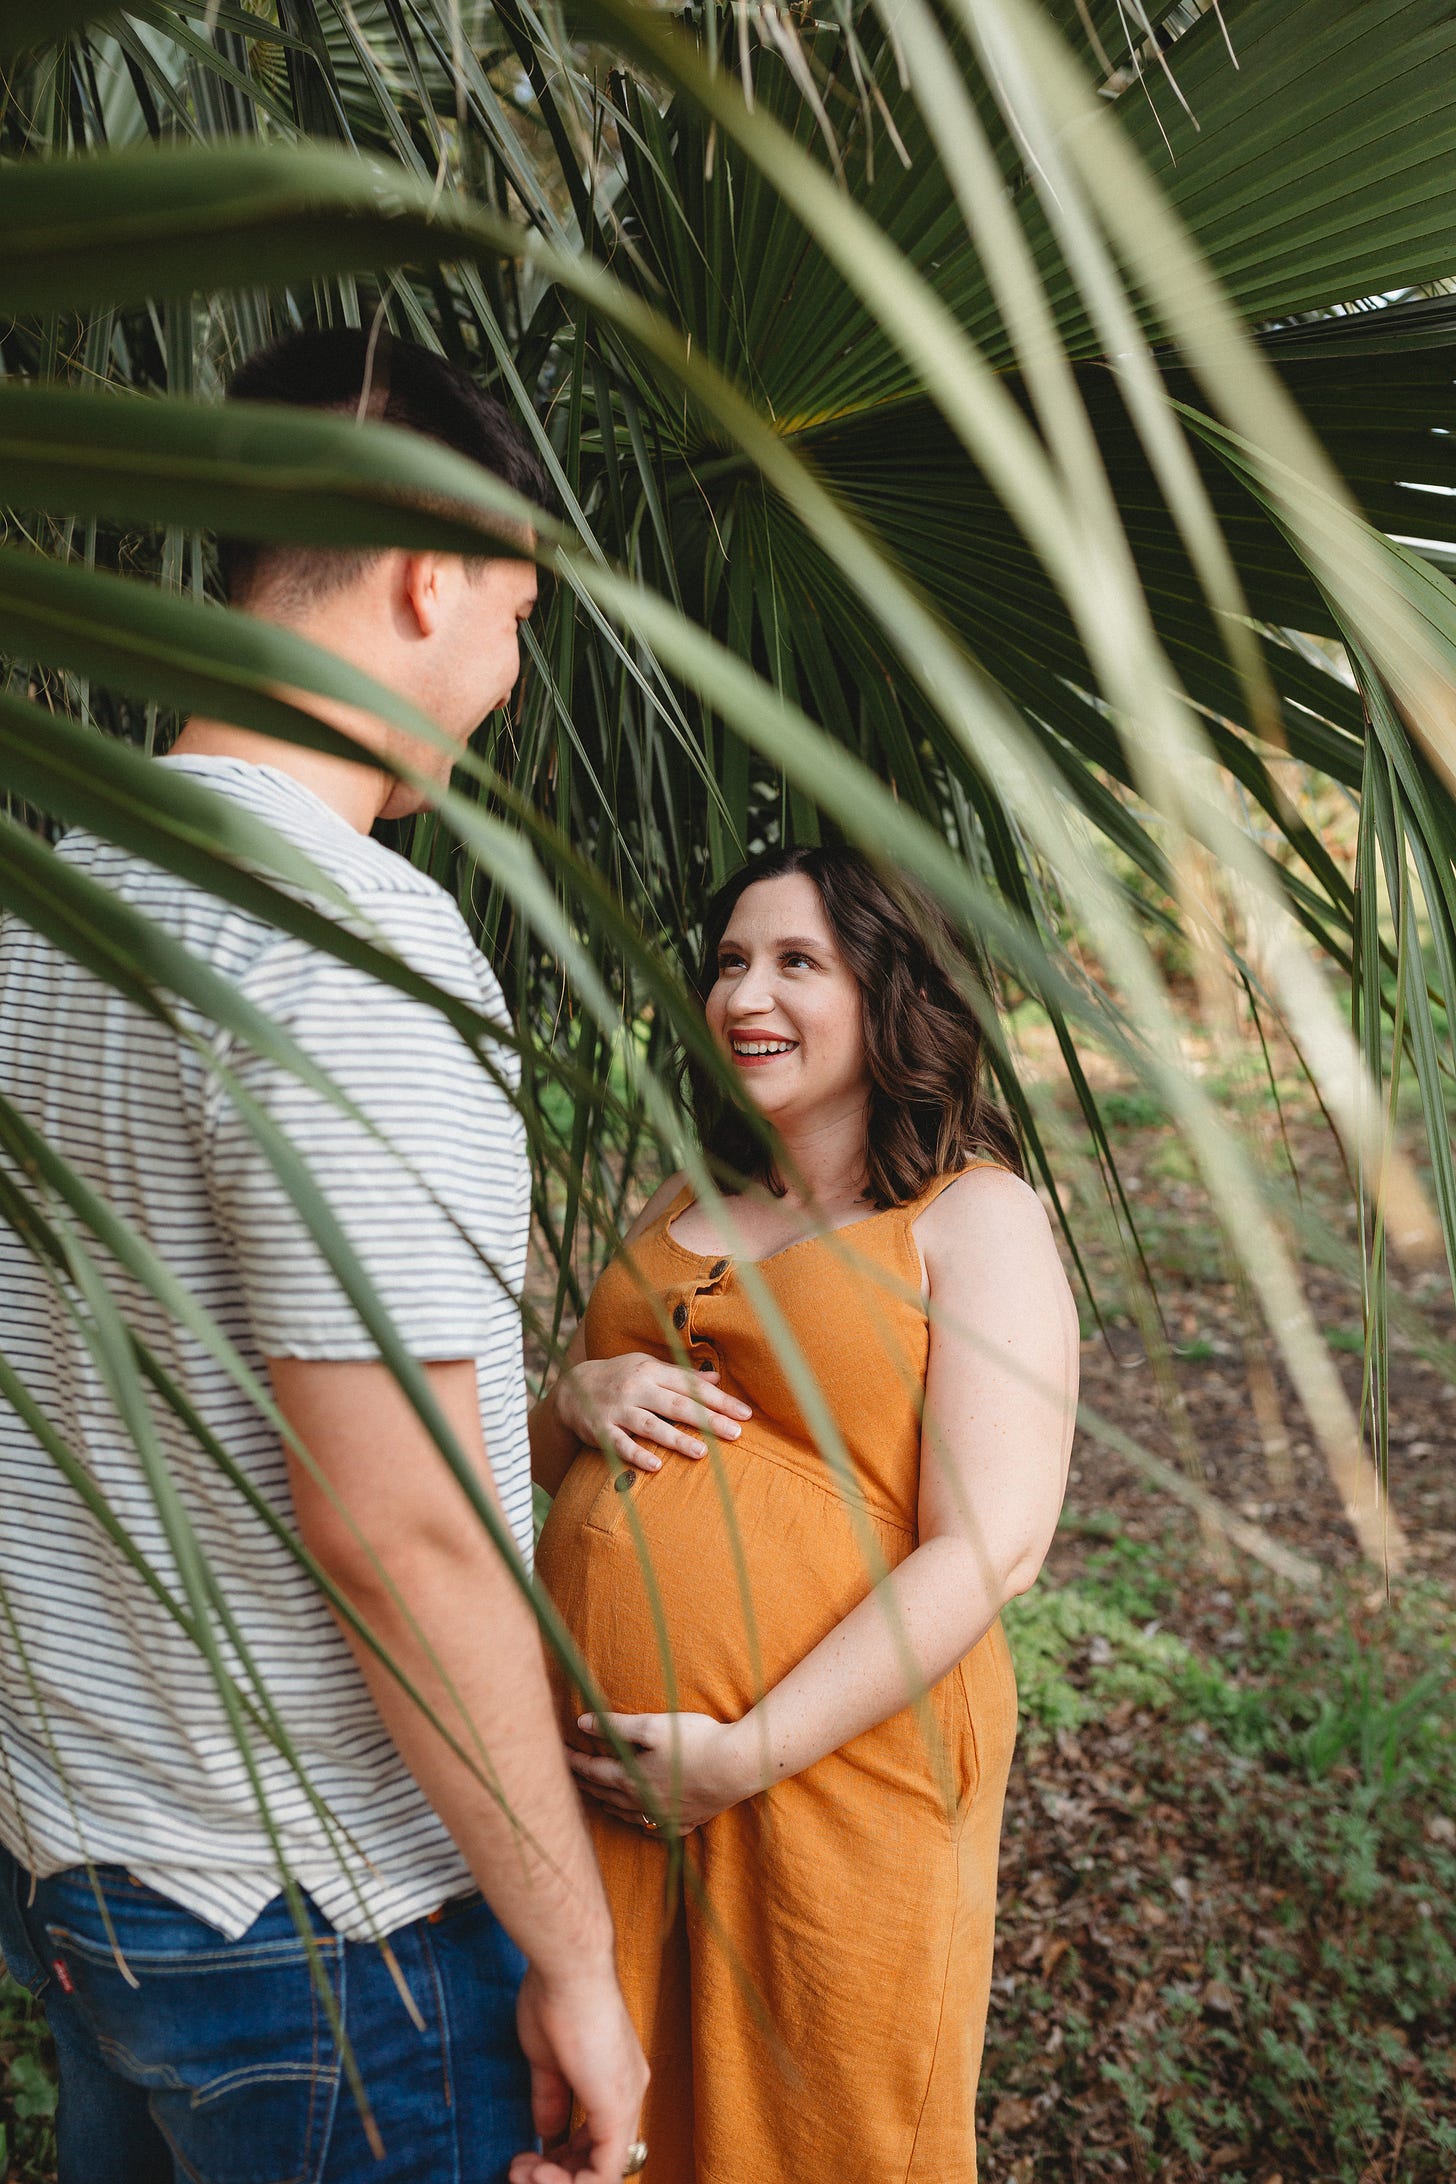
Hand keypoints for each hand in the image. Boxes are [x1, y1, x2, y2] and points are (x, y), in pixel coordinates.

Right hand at [509, 1959, 648, 2182]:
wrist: (567, 1971)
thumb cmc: (555, 1998)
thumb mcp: (547, 2059)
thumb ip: (551, 2098)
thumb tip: (546, 2133)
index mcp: (614, 2078)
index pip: (597, 2140)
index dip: (563, 2158)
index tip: (528, 2155)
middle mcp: (628, 2091)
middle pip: (600, 2160)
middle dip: (555, 2174)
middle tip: (519, 2168)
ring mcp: (626, 2101)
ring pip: (602, 2173)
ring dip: (556, 2181)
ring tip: (522, 2170)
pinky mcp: (616, 2108)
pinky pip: (603, 2175)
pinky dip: (567, 2183)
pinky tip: (537, 2171)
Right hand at [554, 1353, 750, 1473]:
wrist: (571, 1387)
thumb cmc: (619, 1377)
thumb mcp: (647, 1367)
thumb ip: (680, 1375)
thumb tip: (716, 1379)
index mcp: (651, 1371)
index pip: (691, 1386)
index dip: (719, 1400)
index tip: (744, 1414)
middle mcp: (636, 1388)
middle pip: (677, 1405)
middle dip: (708, 1419)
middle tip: (735, 1433)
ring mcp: (617, 1409)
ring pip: (651, 1425)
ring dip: (677, 1439)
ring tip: (702, 1452)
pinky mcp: (600, 1430)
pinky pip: (620, 1444)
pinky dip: (638, 1455)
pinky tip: (657, 1466)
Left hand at [569, 1710, 754, 1833]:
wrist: (736, 1767)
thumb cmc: (694, 1741)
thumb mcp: (651, 1726)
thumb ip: (615, 1725)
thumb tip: (581, 1723)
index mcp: (630, 1778)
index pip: (592, 1770)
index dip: (572, 1761)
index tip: (556, 1753)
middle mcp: (642, 1802)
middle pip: (605, 1793)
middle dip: (584, 1782)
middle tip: (567, 1776)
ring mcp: (664, 1815)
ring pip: (626, 1813)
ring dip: (607, 1803)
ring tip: (596, 1796)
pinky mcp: (686, 1821)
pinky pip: (655, 1827)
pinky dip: (641, 1822)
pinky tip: (641, 1821)